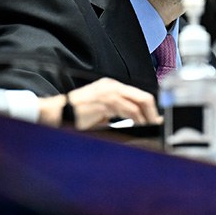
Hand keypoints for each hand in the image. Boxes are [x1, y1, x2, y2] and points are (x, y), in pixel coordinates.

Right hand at [37, 77, 160, 129]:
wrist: (58, 113)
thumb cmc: (76, 115)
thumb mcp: (100, 113)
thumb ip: (116, 114)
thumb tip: (135, 124)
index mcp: (110, 86)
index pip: (137, 95)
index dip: (149, 108)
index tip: (155, 119)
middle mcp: (112, 86)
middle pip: (143, 97)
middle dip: (153, 113)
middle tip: (157, 125)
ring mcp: (109, 92)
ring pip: (139, 103)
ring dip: (147, 118)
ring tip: (150, 128)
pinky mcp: (107, 102)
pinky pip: (130, 111)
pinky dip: (138, 120)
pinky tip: (139, 127)